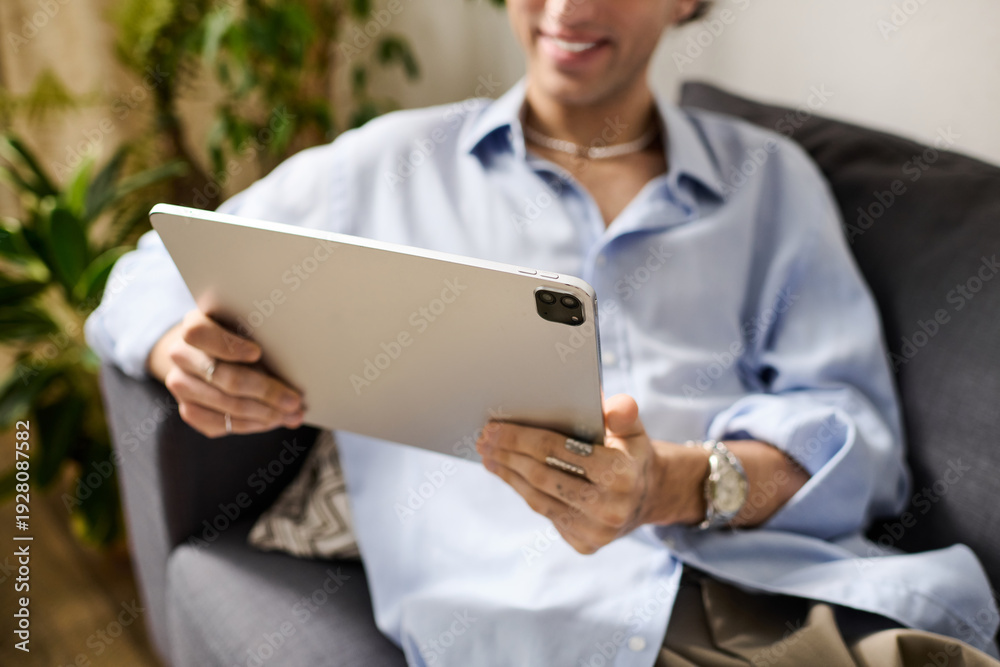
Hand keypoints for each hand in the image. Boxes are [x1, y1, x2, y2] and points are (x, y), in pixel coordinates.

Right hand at [146, 309, 304, 437]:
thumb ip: (261, 338)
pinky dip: (252, 425)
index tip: (257, 353)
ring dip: (265, 414)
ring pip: (226, 406)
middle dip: (266, 391)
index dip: (228, 345)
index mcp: (194, 325)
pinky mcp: (188, 410)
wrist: (205, 353)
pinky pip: (221, 425)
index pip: (199, 333)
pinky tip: (273, 421)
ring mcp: (180, 385)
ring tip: (293, 415)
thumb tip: (298, 364)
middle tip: (295, 400)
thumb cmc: (237, 336)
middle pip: (224, 377)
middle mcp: (180, 355)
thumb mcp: (245, 327)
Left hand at [476, 394, 707, 553]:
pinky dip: (523, 492)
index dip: (521, 437)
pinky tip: (508, 474)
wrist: (648, 497)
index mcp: (620, 474)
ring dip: (508, 475)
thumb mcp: (632, 429)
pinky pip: (546, 514)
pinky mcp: (585, 545)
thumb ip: (622, 412)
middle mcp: (609, 507)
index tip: (494, 426)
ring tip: (488, 455)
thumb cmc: (630, 453)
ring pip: (539, 499)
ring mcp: (596, 531)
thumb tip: (605, 399)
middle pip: (542, 475)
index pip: (557, 450)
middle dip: (508, 454)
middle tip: (484, 438)